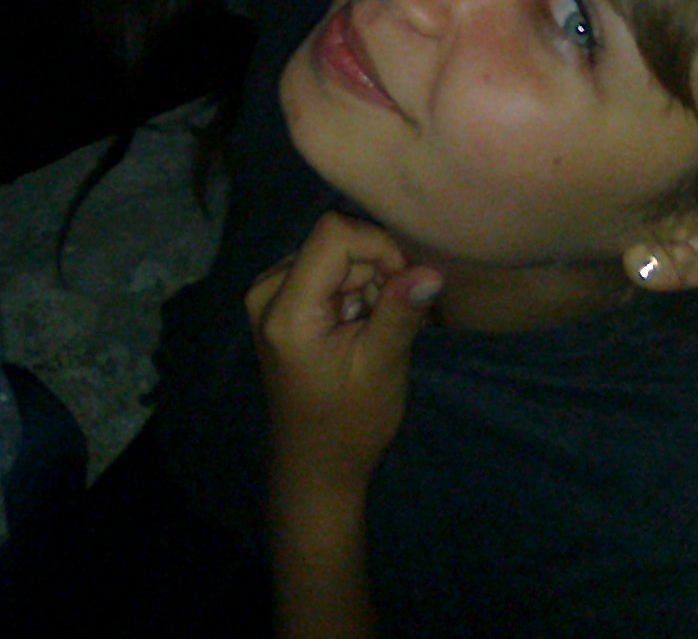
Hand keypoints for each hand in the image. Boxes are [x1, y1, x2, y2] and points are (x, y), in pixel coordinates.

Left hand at [245, 210, 441, 496]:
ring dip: (367, 284)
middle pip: (336, 244)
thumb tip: (431, 271)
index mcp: (285, 308)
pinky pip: (325, 270)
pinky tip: (360, 328)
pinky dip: (353, 291)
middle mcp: (266, 291)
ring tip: (376, 331)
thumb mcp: (382, 366)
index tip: (402, 288)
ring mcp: (268, 295)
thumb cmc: (349, 424)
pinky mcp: (279, 301)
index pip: (334, 233)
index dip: (378, 247)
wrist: (316, 465)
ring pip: (335, 255)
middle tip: (391, 322)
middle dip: (375, 273)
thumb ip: (400, 312)